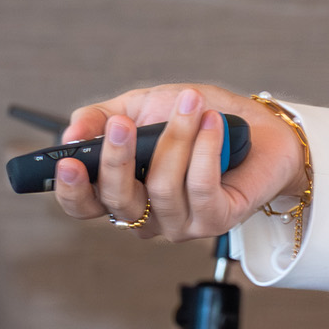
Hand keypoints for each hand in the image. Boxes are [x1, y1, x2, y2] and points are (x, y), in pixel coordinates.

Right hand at [46, 85, 307, 245]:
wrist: (260, 129)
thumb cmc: (198, 119)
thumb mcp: (142, 107)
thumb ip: (102, 117)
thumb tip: (71, 132)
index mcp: (123, 192)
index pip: (83, 205)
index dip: (71, 189)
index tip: (68, 162)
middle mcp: (147, 216)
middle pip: (118, 201)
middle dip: (117, 159)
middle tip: (121, 124)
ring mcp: (181, 224)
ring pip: (163, 188)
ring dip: (175, 139)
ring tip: (190, 104)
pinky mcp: (215, 221)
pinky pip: (201, 188)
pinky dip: (205, 149)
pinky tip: (212, 123)